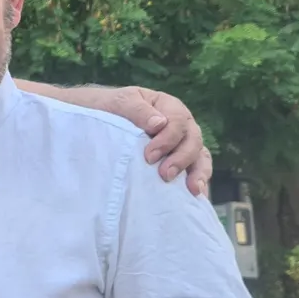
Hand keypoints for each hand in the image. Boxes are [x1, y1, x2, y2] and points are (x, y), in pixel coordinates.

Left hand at [86, 86, 210, 195]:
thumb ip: (138, 110)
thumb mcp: (121, 102)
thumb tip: (159, 124)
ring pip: (200, 155)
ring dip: (198, 172)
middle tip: (164, 175)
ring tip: (193, 189)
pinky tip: (197, 195)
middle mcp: (181, 124)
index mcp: (168, 107)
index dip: (167, 139)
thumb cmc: (111, 107)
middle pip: (192, 140)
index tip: (149, 156)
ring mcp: (182, 142)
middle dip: (181, 159)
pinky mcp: (179, 159)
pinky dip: (198, 180)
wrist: (99, 116)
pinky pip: (196, 168)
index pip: (177, 122)